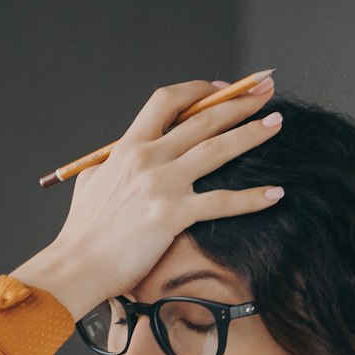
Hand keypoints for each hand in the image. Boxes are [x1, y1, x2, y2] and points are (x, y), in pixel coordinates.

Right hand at [23, 77, 282, 315]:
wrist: (77, 265)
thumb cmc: (84, 231)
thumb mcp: (92, 183)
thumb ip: (112, 164)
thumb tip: (122, 156)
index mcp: (128, 147)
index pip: (168, 101)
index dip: (199, 90)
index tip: (223, 88)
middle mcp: (147, 158)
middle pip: (202, 119)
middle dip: (238, 102)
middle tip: (265, 91)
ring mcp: (161, 185)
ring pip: (216, 150)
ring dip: (251, 134)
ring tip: (277, 123)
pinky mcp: (172, 215)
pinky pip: (221, 202)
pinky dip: (252, 197)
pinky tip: (275, 193)